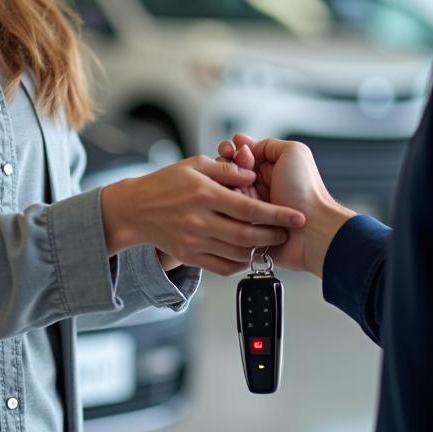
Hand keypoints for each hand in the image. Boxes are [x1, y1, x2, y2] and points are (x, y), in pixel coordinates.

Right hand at [101, 156, 305, 275]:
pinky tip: (247, 253)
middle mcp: (200, 220)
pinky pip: (222, 267)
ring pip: (237, 253)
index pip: (250, 208)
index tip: (296, 216)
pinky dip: (240, 263)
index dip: (277, 214)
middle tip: (287, 231)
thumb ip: (226, 170)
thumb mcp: (195, 164)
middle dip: (273, 235)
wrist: (136, 208)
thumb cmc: (167, 182)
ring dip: (258, 250)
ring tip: (269, 240)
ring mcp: (194, 241)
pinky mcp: (189, 256)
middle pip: (247, 235)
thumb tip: (252, 174)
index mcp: (204, 194)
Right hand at [217, 133, 355, 276]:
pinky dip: (226, 206)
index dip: (231, 150)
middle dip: (227, 166)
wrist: (313, 229)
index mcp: (268, 169)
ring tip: (238, 187)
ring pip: (224, 192)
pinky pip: (226, 215)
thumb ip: (268, 144)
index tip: (228, 149)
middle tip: (234, 166)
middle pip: (228, 172)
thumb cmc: (305, 192)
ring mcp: (249, 208)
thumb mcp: (293, 152)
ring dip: (227, 186)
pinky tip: (232, 203)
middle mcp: (257, 187)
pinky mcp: (244, 227)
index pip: (238, 155)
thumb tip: (244, 144)